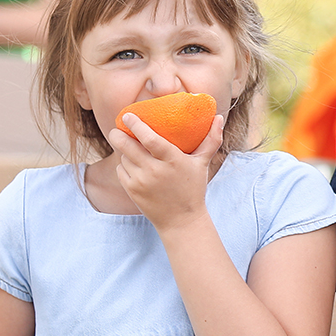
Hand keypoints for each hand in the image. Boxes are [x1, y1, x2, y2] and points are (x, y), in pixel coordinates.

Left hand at [110, 111, 224, 230]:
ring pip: (123, 157)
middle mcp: (155, 171)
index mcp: (173, 160)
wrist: (181, 220)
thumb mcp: (202, 164)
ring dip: (124, 151)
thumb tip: (219, 117)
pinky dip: (124, 165)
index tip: (127, 115)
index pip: (150, 139)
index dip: (136, 125)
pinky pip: (121, 170)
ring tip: (130, 148)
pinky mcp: (132, 191)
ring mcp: (142, 182)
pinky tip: (132, 164)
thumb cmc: (193, 188)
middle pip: (128, 146)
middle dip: (118, 134)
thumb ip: (211, 140)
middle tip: (117, 127)